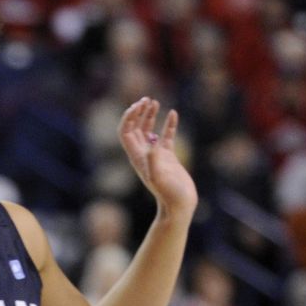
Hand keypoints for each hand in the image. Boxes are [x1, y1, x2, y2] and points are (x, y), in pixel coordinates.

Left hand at [119, 99, 197, 219]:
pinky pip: (166, 136)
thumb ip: (154, 162)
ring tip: (155, 102)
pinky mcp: (168, 157)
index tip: (139, 105)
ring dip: (149, 116)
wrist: (180, 206)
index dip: (129, 117)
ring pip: (148, 131)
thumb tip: (152, 146)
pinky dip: (169, 124)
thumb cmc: (170, 194)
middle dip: (138, 113)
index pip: (125, 132)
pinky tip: (173, 113)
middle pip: (134, 129)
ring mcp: (156, 156)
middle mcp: (144, 155)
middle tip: (146, 99)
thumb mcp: (160, 178)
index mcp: (137, 157)